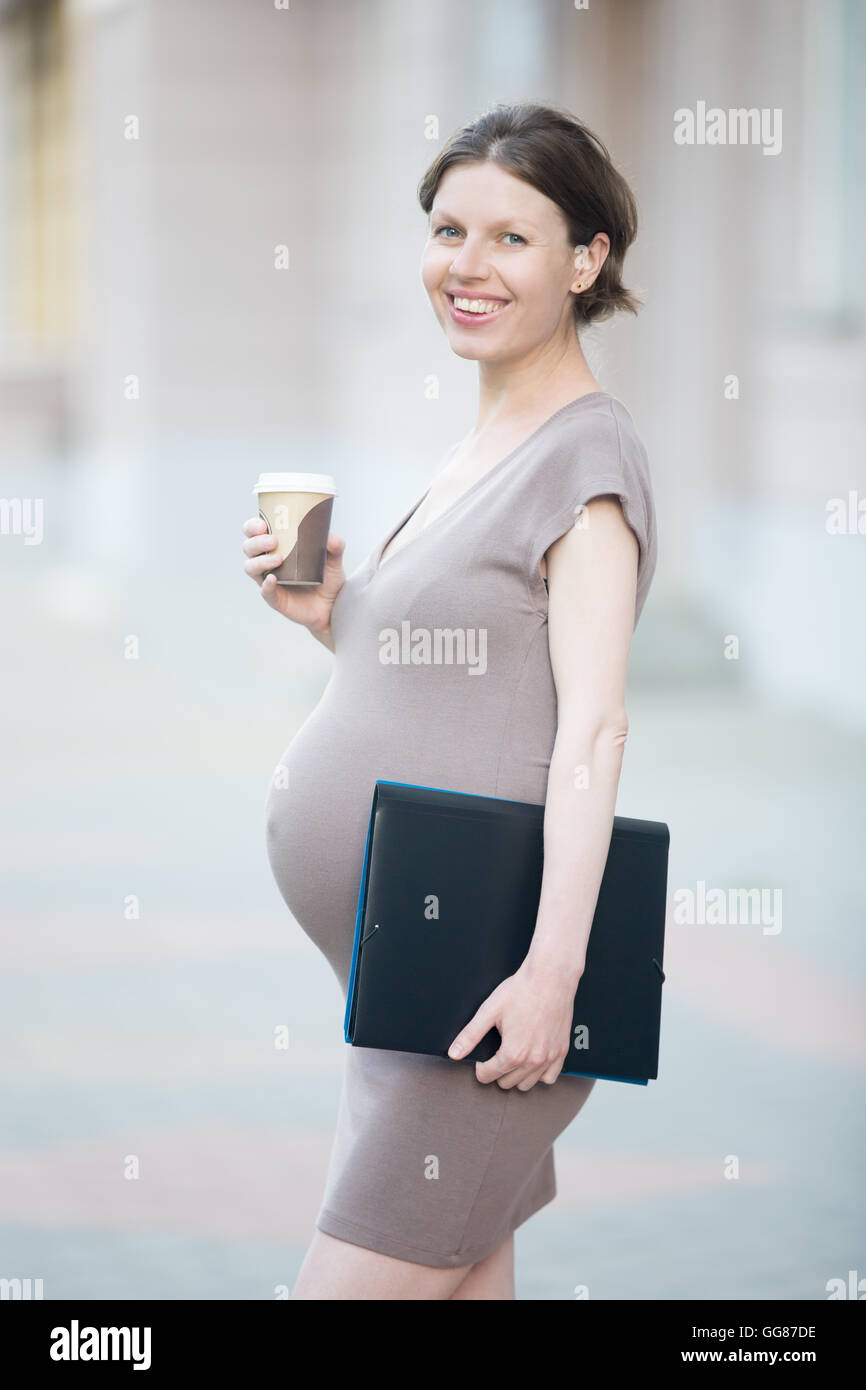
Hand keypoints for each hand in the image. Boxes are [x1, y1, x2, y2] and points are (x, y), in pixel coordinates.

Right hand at [242, 517, 345, 646]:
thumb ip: (335, 545)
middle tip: (274, 540)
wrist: (333, 605)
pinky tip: (273, 579)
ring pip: (251, 568)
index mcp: (276, 547)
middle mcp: (267, 562)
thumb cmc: (327, 578)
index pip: (254, 533)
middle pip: (248, 548)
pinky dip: (266, 585)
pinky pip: (265, 592)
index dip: (252, 527)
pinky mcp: (275, 599)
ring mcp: (269, 581)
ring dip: (260, 561)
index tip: (262, 524)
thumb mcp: (334, 559)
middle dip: (257, 542)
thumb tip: (330, 537)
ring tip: (279, 559)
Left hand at [447, 961, 577, 1091]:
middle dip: (497, 1071)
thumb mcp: (489, 1011)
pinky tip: (531, 1060)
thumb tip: (455, 1052)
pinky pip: (549, 1077)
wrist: (550, 977)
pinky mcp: (561, 1051)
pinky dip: (539, 1074)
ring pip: (527, 1084)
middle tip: (496, 1054)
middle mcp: (533, 1060)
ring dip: (516, 1075)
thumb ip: (470, 1035)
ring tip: (512, 1057)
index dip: (480, 1067)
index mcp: (513, 1052)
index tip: (482, 1058)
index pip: (488, 1076)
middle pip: (506, 1083)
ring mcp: (549, 1057)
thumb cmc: (522, 990)